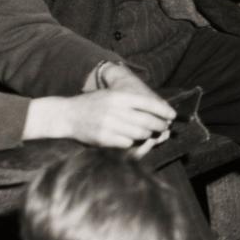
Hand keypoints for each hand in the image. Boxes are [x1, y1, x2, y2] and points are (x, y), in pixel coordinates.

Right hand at [26, 87, 175, 148]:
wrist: (67, 115)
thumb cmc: (94, 105)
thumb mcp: (112, 96)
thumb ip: (133, 103)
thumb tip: (160, 113)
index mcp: (119, 96)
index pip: (149, 103)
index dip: (163, 110)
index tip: (172, 116)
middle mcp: (115, 109)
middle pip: (147, 121)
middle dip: (159, 126)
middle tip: (162, 128)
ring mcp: (109, 124)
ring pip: (139, 134)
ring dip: (146, 136)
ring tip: (146, 134)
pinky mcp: (104, 138)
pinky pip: (127, 144)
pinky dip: (131, 143)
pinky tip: (128, 139)